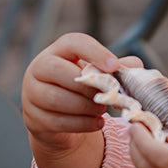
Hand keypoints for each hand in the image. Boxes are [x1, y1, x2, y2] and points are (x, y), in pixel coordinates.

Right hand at [22, 33, 141, 167]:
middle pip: (59, 71)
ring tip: (101, 111)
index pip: (73, 42)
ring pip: (57, 99)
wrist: (61, 120)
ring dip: (86, 107)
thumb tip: (136, 65)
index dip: (95, 52)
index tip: (114, 66)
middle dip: (88, 87)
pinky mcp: (32, 118)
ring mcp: (31, 93)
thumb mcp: (99, 77)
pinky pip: (56, 122)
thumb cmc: (82, 91)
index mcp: (58, 52)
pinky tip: (96, 123)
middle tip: (106, 96)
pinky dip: (82, 124)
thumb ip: (117, 70)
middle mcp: (38, 68)